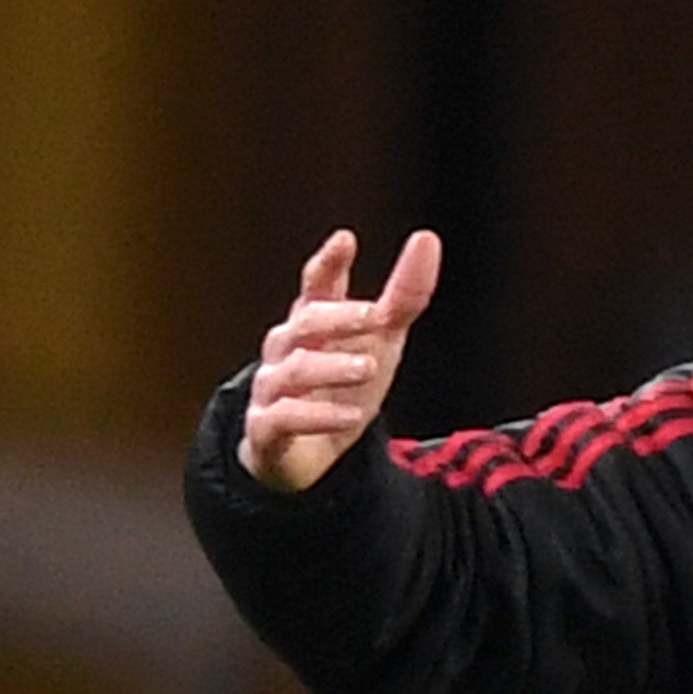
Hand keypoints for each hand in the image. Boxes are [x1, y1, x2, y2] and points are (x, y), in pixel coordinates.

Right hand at [238, 228, 441, 491]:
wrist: (312, 455)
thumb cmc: (341, 384)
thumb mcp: (380, 339)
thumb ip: (402, 295)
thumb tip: (426, 238)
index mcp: (313, 322)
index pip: (316, 286)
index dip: (328, 263)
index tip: (345, 240)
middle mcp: (286, 349)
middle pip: (305, 323)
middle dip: (337, 318)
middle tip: (374, 318)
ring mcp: (272, 389)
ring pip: (294, 370)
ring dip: (331, 367)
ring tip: (368, 368)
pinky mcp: (266, 430)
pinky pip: (283, 419)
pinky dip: (317, 417)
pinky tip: (349, 417)